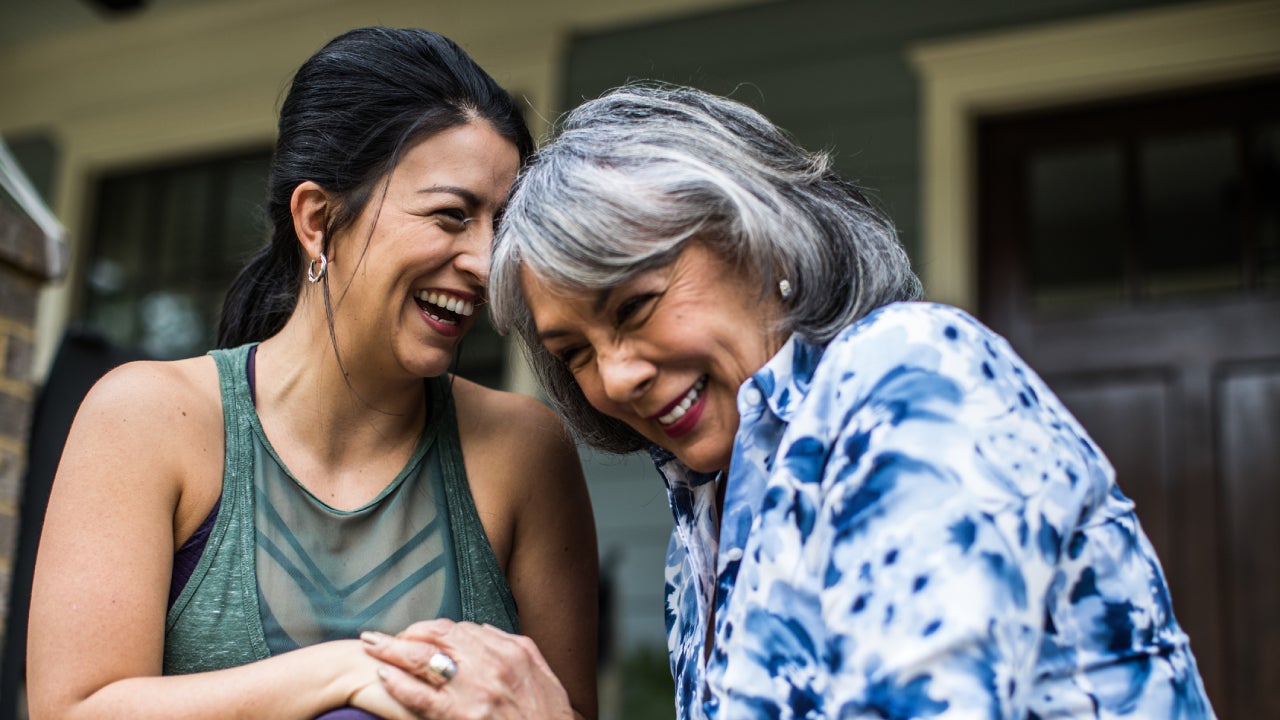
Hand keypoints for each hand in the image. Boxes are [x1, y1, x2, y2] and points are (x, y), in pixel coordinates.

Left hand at [361, 619, 573, 719]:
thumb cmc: (548, 715)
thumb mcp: (539, 670)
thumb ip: (511, 646)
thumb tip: (484, 630)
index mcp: (508, 651)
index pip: (458, 628)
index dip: (429, 629)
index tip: (414, 634)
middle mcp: (489, 665)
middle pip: (435, 637)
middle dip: (404, 633)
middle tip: (380, 636)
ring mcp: (473, 691)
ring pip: (423, 659)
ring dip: (392, 650)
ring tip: (371, 646)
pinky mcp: (460, 716)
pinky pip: (421, 696)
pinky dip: (399, 683)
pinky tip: (384, 675)